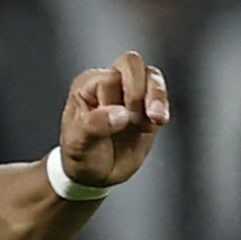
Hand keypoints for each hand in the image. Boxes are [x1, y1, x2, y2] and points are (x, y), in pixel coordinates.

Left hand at [57, 52, 169, 193]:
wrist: (95, 176)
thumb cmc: (80, 155)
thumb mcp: (78, 143)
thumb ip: (94, 125)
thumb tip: (121, 114)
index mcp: (88, 86)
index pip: (109, 77)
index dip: (115, 100)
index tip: (112, 123)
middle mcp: (110, 84)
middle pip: (131, 63)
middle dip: (137, 90)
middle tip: (131, 117)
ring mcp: (131, 96)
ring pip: (151, 75)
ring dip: (155, 95)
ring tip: (154, 118)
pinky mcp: (148, 110)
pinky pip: (161, 96)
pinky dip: (162, 106)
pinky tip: (159, 120)